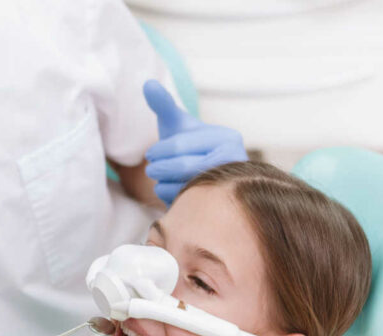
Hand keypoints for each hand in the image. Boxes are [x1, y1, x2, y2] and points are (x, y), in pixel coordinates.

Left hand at [142, 79, 247, 205]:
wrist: (204, 176)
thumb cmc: (189, 147)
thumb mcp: (177, 124)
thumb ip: (164, 105)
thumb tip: (147, 83)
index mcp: (227, 138)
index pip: (182, 145)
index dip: (160, 151)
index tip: (149, 155)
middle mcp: (235, 162)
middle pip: (186, 167)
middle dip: (161, 168)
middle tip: (150, 169)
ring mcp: (229, 186)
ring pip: (186, 187)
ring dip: (165, 184)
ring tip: (160, 179)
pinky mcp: (220, 205)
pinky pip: (189, 203)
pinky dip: (173, 199)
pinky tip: (170, 192)